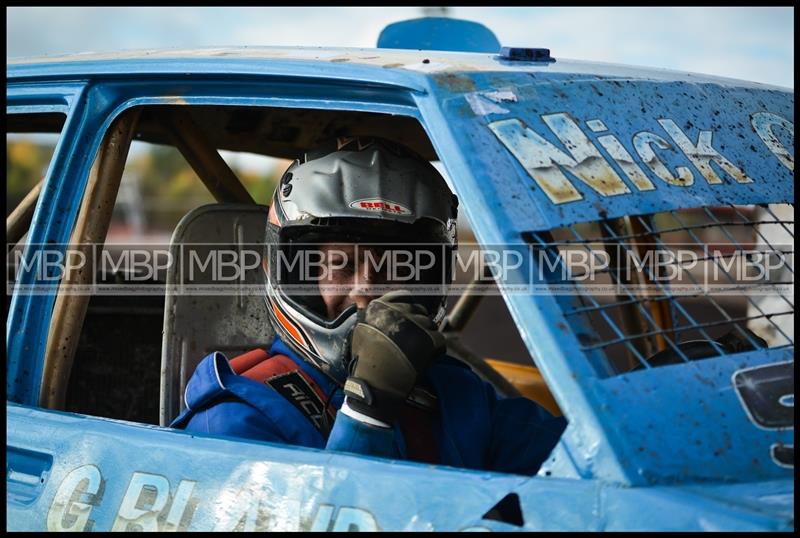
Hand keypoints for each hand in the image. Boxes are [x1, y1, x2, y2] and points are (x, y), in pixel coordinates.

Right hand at [343, 290, 445, 424]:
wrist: (376, 383)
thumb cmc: (367, 362)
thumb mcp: (362, 331)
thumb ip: (375, 317)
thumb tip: (385, 307)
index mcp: (380, 306)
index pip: (403, 296)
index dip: (408, 310)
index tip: (409, 321)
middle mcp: (397, 310)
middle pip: (419, 311)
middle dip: (418, 325)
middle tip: (411, 343)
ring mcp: (414, 323)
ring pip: (431, 325)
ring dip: (427, 338)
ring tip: (415, 354)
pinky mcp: (428, 338)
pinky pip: (440, 340)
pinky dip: (435, 351)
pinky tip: (423, 360)